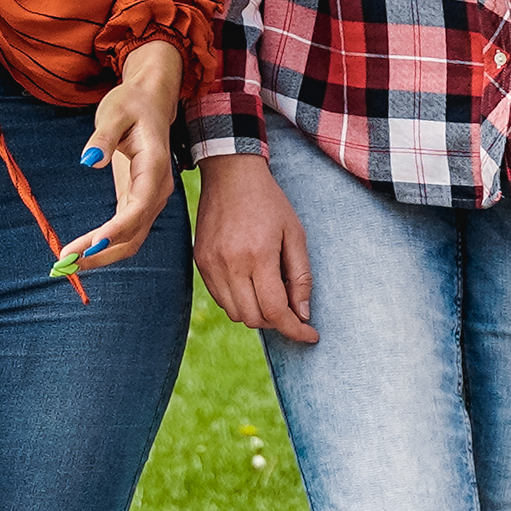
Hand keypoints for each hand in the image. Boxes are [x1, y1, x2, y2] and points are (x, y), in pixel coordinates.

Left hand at [50, 42, 189, 276]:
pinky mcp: (137, 200)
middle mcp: (157, 189)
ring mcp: (149, 198)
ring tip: (68, 264)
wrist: (150, 101)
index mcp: (154, 167)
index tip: (91, 243)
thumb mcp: (114, 112)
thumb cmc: (131, 103)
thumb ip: (102, 136)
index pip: (139, 206)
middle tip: (68, 262)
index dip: (117, 228)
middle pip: (135, 232)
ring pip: (130, 238)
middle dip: (103, 251)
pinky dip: (103, 245)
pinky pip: (124, 231)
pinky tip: (79, 251)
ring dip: (102, 255)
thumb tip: (88, 161)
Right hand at [194, 150, 315, 343]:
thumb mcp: (295, 234)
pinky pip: (220, 298)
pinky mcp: (200, 262)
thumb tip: (303, 313)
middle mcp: (230, 264)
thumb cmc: (268, 202)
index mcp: (258, 256)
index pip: (275, 311)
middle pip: (254, 318)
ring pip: (235, 313)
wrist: (230, 175)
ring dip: (256, 314)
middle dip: (277, 321)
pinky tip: (251, 285)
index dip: (295, 330)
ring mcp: (210, 264)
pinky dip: (238, 301)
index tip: (310, 335)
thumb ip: (301, 276)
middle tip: (292, 310)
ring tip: (271, 295)